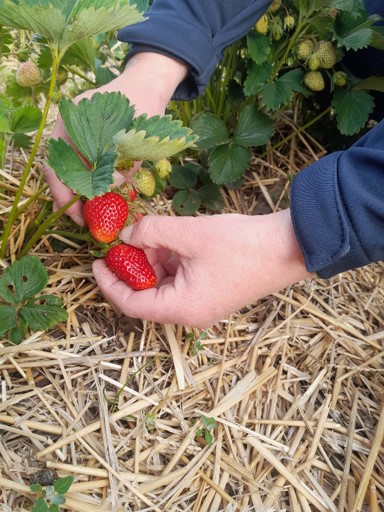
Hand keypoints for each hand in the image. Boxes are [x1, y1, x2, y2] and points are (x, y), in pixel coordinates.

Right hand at [43, 52, 187, 224]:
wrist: (148, 87)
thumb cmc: (143, 109)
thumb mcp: (135, 139)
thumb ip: (121, 163)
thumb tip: (108, 189)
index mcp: (71, 123)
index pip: (58, 165)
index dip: (65, 194)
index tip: (78, 215)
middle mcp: (67, 129)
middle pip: (59, 171)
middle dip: (69, 199)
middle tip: (84, 221)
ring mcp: (76, 134)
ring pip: (70, 171)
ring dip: (79, 193)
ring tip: (92, 214)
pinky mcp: (88, 141)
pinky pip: (82, 166)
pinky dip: (89, 183)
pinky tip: (99, 197)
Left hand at [92, 209, 312, 327]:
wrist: (289, 248)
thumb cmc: (241, 245)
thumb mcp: (189, 233)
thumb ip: (151, 232)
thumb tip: (125, 235)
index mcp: (181, 309)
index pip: (130, 304)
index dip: (108, 283)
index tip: (95, 262)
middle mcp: (189, 314)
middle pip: (147, 294)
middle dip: (133, 265)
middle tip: (127, 236)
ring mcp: (202, 305)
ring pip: (164, 285)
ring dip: (154, 260)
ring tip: (154, 233)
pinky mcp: (212, 293)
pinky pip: (181, 281)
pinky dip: (171, 261)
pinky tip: (173, 239)